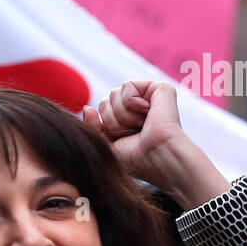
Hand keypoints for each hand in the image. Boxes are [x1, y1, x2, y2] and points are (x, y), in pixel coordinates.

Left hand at [83, 80, 229, 209]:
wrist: (157, 158)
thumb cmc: (137, 159)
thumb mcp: (107, 145)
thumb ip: (93, 127)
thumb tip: (87, 107)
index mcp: (128, 118)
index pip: (102, 109)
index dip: (106, 125)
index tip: (125, 139)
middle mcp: (139, 106)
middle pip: (106, 101)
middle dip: (114, 121)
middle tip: (134, 132)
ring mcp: (149, 96)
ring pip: (114, 94)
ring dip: (123, 116)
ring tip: (142, 125)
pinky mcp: (159, 88)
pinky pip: (128, 86)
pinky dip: (132, 103)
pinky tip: (147, 113)